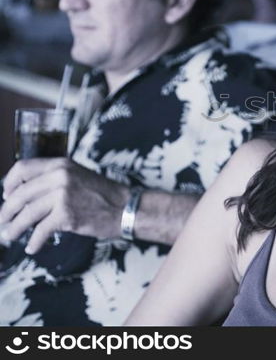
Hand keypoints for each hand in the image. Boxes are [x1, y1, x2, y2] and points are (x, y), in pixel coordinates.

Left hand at [0, 158, 129, 253]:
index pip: (22, 168)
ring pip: (26, 213)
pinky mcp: (67, 214)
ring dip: (15, 228)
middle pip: (20, 194)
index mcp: (61, 164)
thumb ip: (55, 179)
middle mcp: (60, 176)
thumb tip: (26, 195)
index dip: (9, 183)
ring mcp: (63, 195)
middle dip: (7, 211)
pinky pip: (40, 230)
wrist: (127, 207)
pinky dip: (34, 242)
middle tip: (3, 222)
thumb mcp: (78, 176)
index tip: (6, 195)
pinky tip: (32, 247)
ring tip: (10, 236)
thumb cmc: (104, 195)